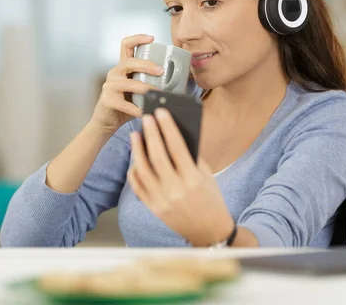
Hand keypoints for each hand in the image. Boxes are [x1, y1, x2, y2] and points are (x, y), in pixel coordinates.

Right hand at [89, 35, 163, 133]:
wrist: (106, 122)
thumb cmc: (125, 105)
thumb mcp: (138, 91)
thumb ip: (150, 84)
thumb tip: (176, 85)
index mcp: (123, 67)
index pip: (126, 45)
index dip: (138, 38)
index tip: (152, 38)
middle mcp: (115, 73)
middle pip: (129, 62)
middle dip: (147, 65)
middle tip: (161, 71)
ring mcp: (110, 86)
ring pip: (128, 83)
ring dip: (145, 88)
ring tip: (157, 94)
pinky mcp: (107, 100)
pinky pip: (125, 104)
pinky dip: (136, 109)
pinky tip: (144, 112)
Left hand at [127, 108, 234, 246]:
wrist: (209, 231)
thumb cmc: (211, 199)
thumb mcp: (206, 176)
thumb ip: (191, 157)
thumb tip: (172, 135)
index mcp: (193, 180)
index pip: (177, 148)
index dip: (168, 128)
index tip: (161, 113)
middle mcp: (176, 190)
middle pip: (158, 157)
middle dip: (151, 134)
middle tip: (146, 118)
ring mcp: (162, 201)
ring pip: (144, 171)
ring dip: (138, 150)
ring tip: (136, 135)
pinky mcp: (154, 209)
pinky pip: (138, 187)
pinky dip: (134, 171)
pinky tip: (135, 159)